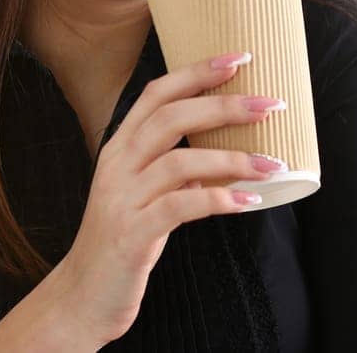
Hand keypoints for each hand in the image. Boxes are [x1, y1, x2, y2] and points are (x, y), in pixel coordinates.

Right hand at [18, 50, 288, 346]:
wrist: (84, 296)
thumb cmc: (124, 238)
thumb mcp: (143, 191)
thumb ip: (174, 166)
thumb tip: (224, 148)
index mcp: (119, 147)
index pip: (156, 94)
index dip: (197, 72)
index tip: (239, 59)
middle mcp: (116, 165)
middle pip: (171, 118)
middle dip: (224, 106)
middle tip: (270, 104)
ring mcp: (122, 199)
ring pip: (180, 162)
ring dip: (233, 160)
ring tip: (272, 164)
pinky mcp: (132, 234)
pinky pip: (181, 207)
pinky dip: (220, 200)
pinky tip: (249, 201)